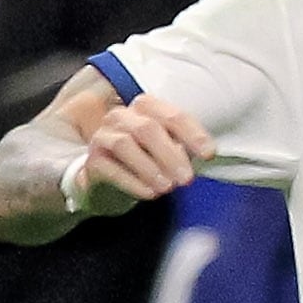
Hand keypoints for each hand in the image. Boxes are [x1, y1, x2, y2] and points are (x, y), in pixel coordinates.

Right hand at [68, 94, 214, 212]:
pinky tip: (150, 194)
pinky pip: (109, 167)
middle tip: (187, 179)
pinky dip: (132, 182)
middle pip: (147, 128)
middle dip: (171, 155)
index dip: (193, 134)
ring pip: (124, 144)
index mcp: (146, 108)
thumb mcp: (170, 152)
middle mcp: (122, 116)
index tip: (209, 155)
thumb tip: (200, 156)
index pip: (172, 116)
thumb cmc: (149, 160)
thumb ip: (184, 149)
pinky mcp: (93, 159)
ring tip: (168, 187)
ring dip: (149, 168)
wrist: (112, 180)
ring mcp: (103, 135)